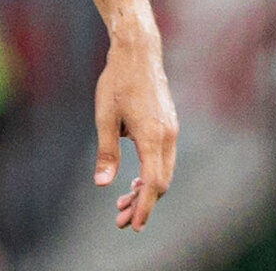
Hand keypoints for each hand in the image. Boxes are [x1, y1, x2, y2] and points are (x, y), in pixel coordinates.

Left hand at [93, 32, 177, 231]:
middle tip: (120, 219)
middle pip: (161, 182)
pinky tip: (134, 179)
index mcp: (152, 136)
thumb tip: (103, 184)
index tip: (133, 224)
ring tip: (123, 202)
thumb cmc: (117, 81)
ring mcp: (171, 130)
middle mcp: (167, 136)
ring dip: (146, 189)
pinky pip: (164, 158)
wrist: (138, 51)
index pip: (153, 183)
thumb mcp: (105, 116)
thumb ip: (106, 152)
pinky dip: (151, 173)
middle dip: (142, 203)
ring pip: (164, 171)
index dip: (144, 207)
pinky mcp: (169, 124)